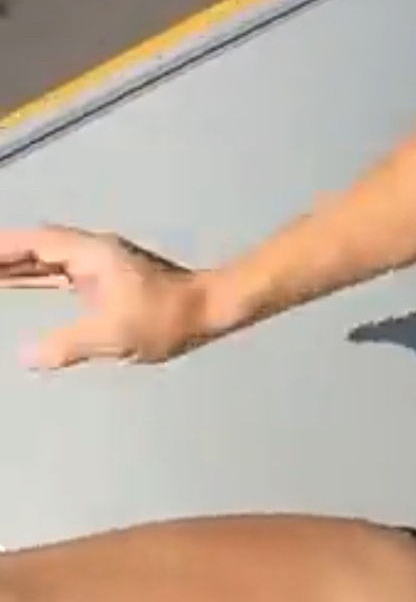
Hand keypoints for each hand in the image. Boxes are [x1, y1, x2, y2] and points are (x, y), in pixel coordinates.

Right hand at [0, 225, 208, 370]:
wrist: (209, 309)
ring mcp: (99, 263)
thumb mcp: (115, 336)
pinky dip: (34, 275)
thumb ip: (68, 345)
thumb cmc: (165, 319)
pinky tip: (19, 282)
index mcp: (90, 254)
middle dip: (2, 255)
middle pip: (35, 246)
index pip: (34, 245)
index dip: (3, 249)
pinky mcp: (105, 277)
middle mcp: (91, 251)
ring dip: (14, 264)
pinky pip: (58, 272)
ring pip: (45, 259)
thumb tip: (25, 356)